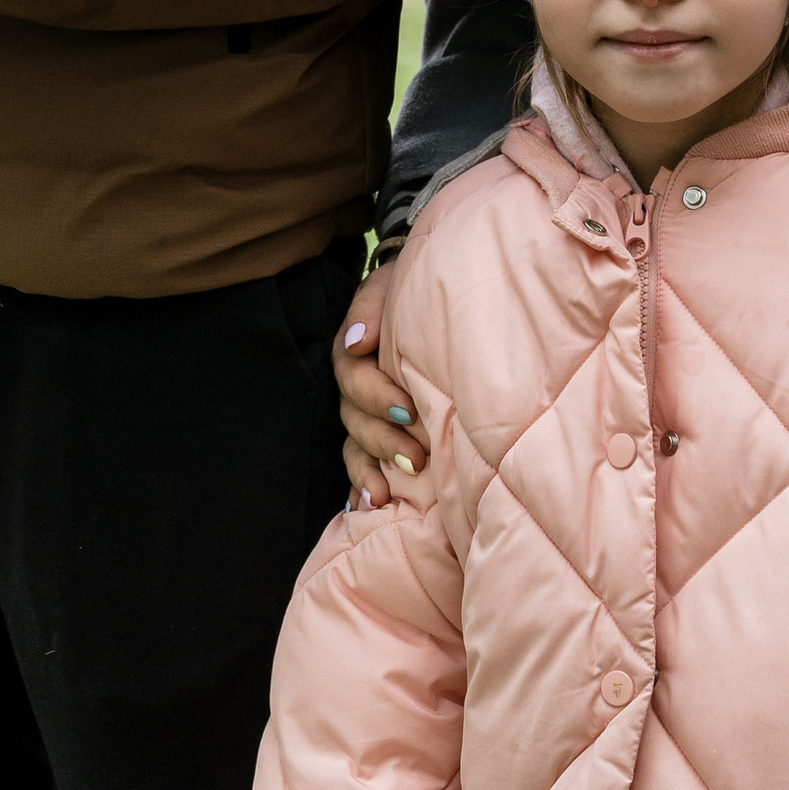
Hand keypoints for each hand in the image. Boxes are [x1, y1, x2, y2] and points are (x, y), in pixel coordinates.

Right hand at [334, 257, 421, 505]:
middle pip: (353, 418)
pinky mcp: (381, 433)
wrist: (435, 296)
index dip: (376, 397)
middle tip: (416, 458)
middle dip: (383, 440)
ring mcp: (367, 411)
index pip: (353, 376)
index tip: (408, 411)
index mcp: (357, 348)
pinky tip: (369, 504)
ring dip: (369, 468)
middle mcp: (358, 383)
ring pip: (355, 444)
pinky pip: (361, 463)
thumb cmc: (417, 290)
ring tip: (385, 494)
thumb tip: (357, 341)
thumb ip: (373, 308)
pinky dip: (362, 483)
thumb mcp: (396, 284)